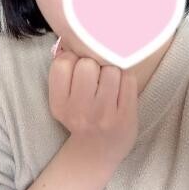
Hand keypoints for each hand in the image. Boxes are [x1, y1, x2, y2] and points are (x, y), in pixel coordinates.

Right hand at [48, 48, 138, 165]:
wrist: (98, 151)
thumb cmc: (81, 115)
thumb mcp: (63, 99)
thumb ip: (63, 71)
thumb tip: (69, 38)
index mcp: (59, 105)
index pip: (62, 63)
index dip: (72, 58)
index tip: (77, 67)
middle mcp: (79, 111)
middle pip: (87, 63)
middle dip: (93, 64)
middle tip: (96, 75)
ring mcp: (104, 115)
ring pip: (111, 68)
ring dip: (112, 70)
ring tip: (110, 82)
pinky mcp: (126, 116)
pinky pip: (129, 78)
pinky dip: (126, 78)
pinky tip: (121, 88)